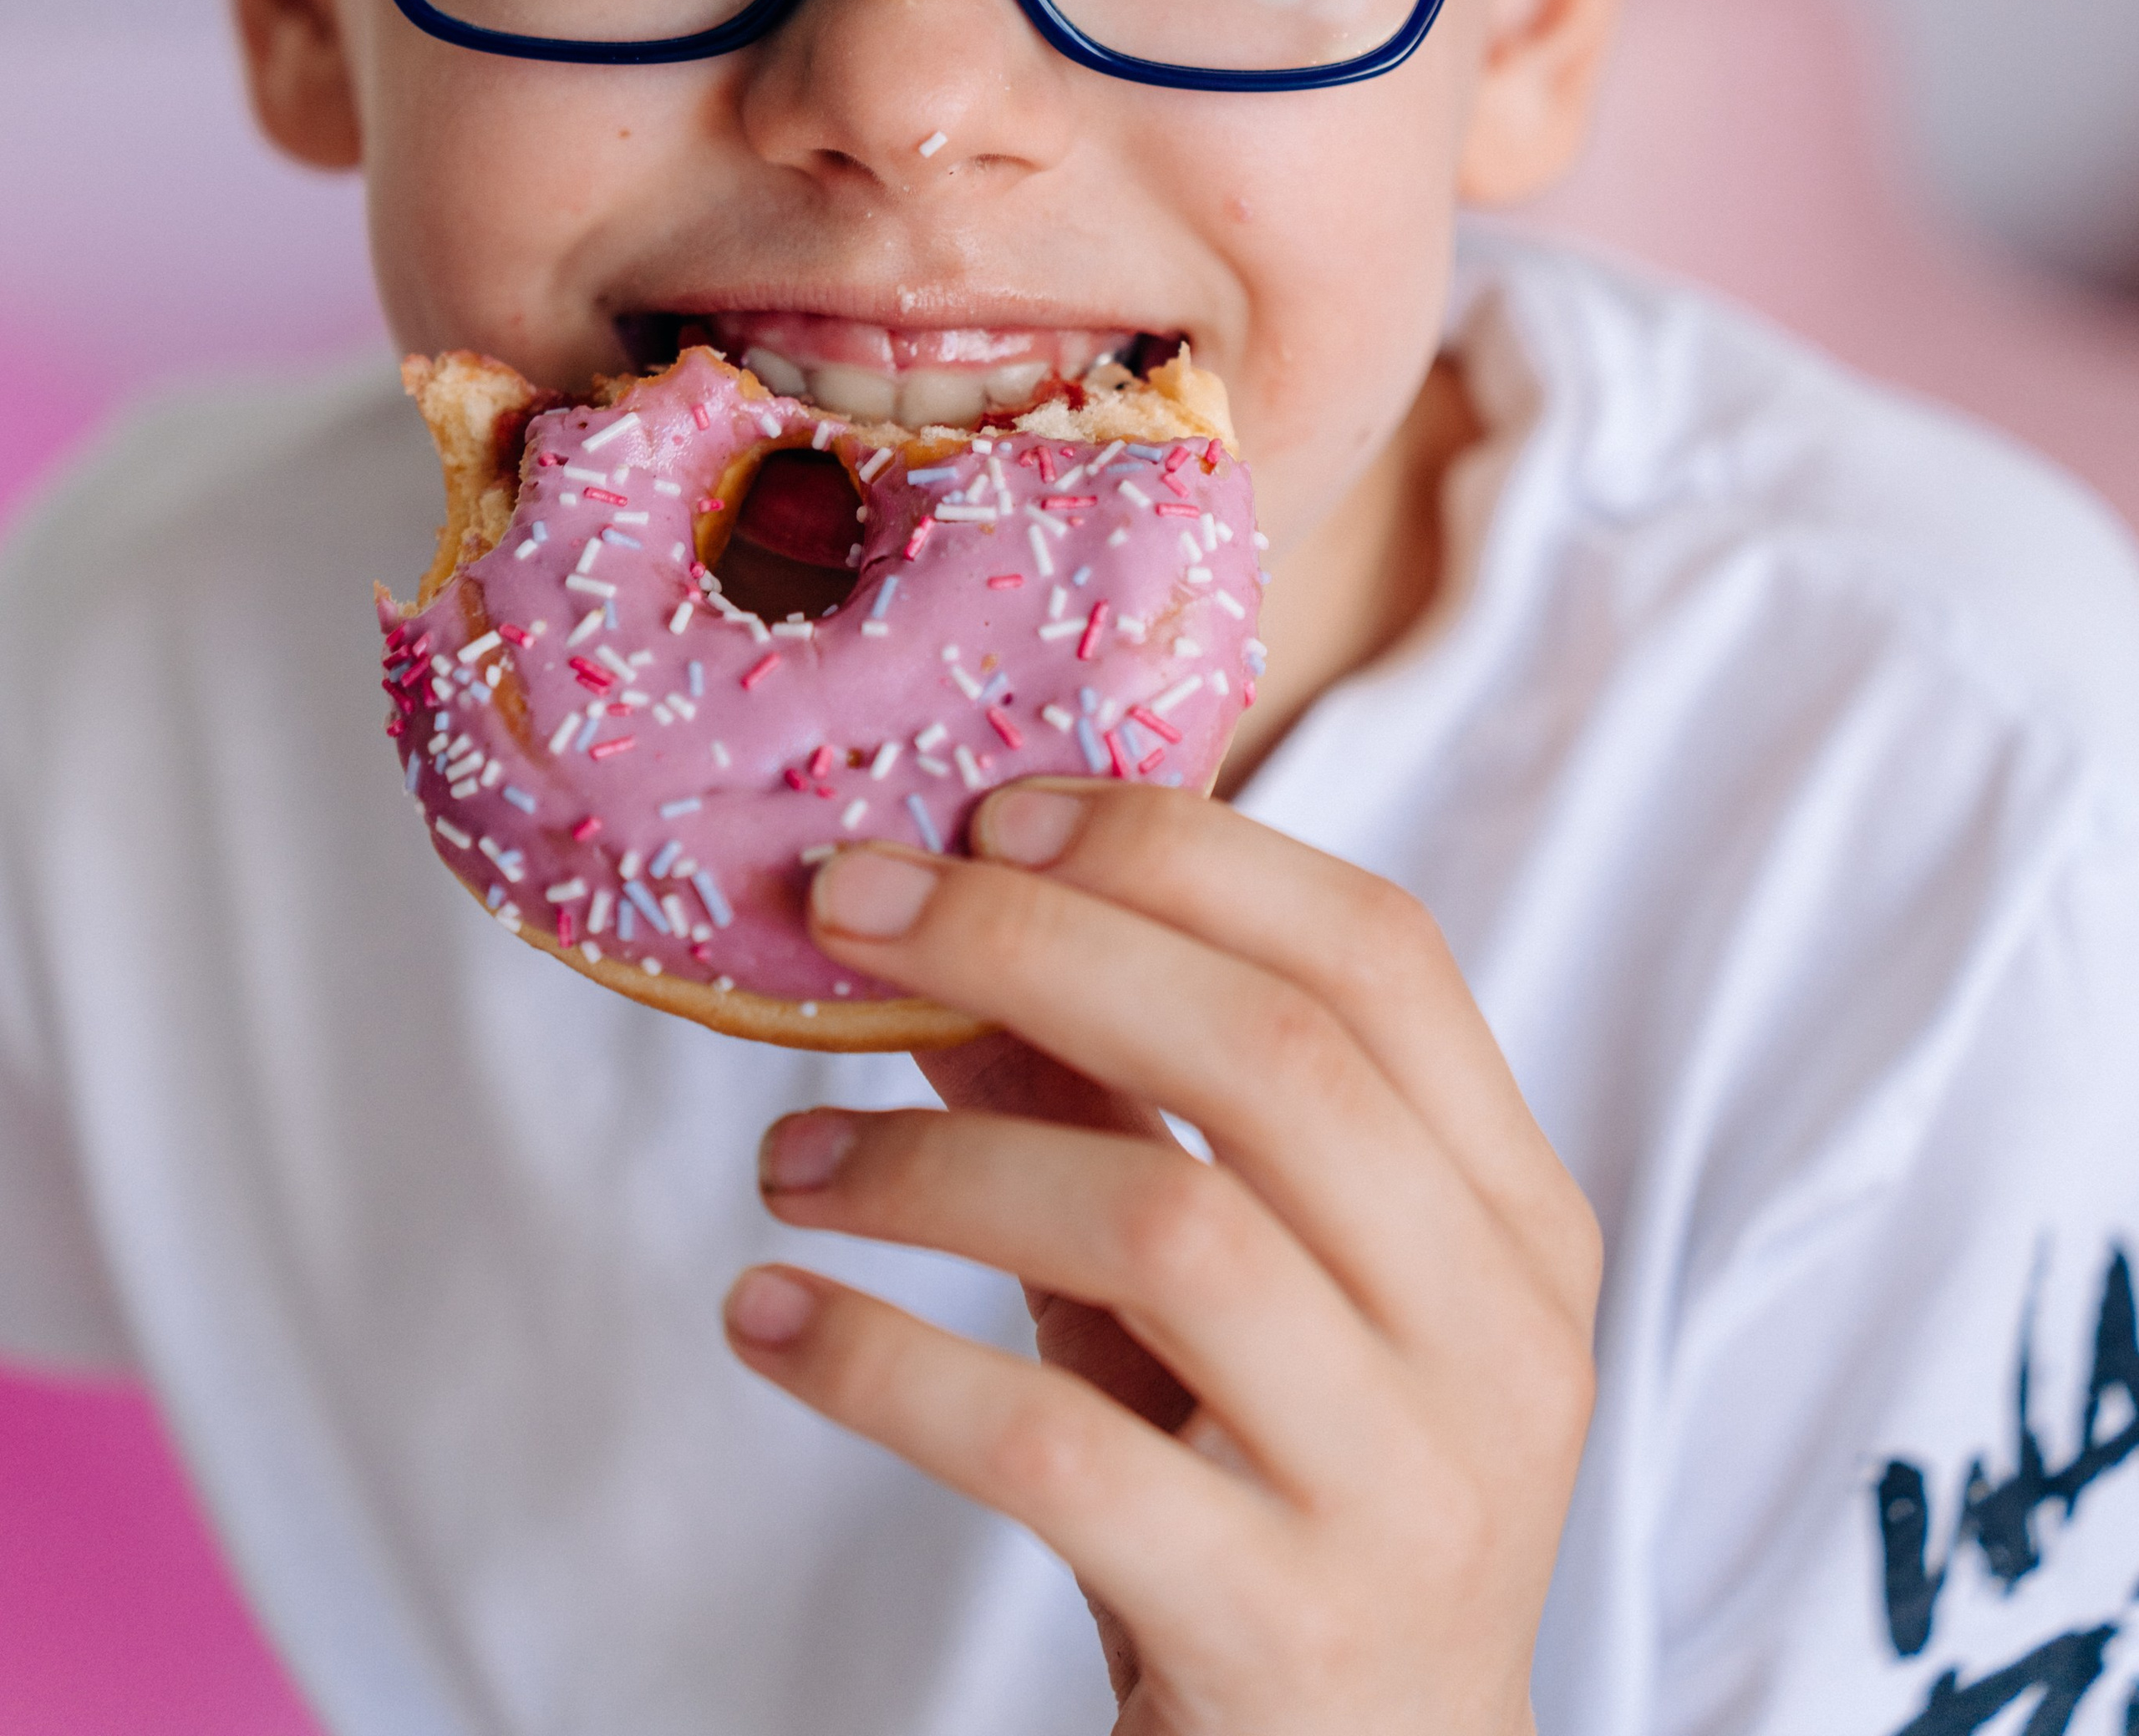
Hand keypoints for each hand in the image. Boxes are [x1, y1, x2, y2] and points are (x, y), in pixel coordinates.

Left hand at [724, 783, 1598, 1735]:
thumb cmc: (1278, 1508)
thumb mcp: (1211, 1293)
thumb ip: (1108, 1102)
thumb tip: (932, 921)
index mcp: (1515, 1216)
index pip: (1381, 952)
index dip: (1184, 851)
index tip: (994, 813)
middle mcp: (1500, 1338)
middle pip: (1274, 1053)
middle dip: (1035, 941)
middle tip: (844, 910)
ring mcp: (1408, 1492)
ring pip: (1168, 1225)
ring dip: (939, 1155)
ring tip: (789, 1159)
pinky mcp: (1278, 1636)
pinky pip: (1048, 1449)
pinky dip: (880, 1358)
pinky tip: (768, 1316)